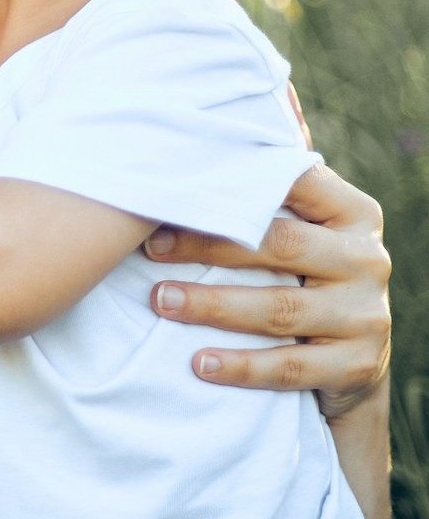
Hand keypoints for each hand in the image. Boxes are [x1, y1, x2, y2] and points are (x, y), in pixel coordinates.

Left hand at [145, 163, 390, 418]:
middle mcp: (368, 259)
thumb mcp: (303, 234)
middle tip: (150, 247)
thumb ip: (272, 194)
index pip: (295, 186)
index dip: (234, 186)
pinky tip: (199, 364)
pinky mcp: (358, 366)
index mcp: (354, 214)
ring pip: (279, 309)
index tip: (174, 190)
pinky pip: (290, 367)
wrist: (352, 362)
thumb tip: (193, 150)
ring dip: (213, 306)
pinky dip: (241, 367)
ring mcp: (368, 315)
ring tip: (162, 300)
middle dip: (208, 246)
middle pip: (281, 245)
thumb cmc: (306, 278)